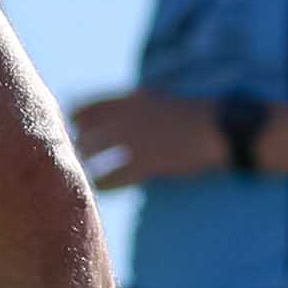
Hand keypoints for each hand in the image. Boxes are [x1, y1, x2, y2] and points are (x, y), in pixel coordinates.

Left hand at [67, 87, 226, 186]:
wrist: (218, 130)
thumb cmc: (189, 116)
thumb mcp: (156, 100)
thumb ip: (129, 107)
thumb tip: (103, 119)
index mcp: (130, 99)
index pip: (83, 107)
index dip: (72, 122)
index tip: (69, 132)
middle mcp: (127, 116)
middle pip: (82, 131)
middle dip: (75, 145)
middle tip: (73, 156)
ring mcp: (135, 140)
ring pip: (91, 154)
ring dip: (84, 164)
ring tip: (82, 172)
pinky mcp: (145, 163)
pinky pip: (109, 177)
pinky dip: (100, 184)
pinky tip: (98, 188)